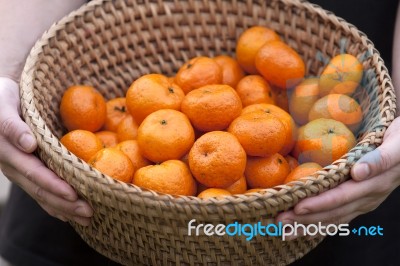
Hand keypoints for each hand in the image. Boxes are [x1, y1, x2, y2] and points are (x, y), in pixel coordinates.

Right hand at [0, 77, 92, 225]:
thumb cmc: (2, 98)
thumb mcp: (4, 107)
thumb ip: (14, 127)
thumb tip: (29, 145)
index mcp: (8, 152)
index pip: (34, 173)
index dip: (53, 185)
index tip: (73, 196)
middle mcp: (13, 166)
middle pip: (40, 189)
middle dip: (65, 204)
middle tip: (89, 213)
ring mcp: (19, 171)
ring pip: (41, 194)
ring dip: (64, 208)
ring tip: (87, 218)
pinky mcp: (25, 170)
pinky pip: (40, 190)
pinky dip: (55, 204)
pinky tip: (70, 214)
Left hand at [276, 116, 399, 236]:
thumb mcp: (396, 143)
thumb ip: (380, 159)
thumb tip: (358, 172)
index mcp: (375, 182)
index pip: (342, 196)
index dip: (319, 203)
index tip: (298, 207)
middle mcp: (369, 197)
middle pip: (334, 211)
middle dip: (306, 218)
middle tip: (280, 220)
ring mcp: (365, 202)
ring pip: (334, 218)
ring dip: (308, 225)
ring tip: (284, 229)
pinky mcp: (360, 202)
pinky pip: (339, 217)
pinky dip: (319, 224)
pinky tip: (302, 229)